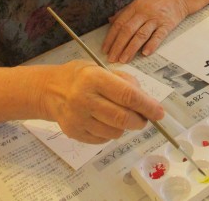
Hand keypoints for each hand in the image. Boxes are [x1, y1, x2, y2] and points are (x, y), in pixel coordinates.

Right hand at [41, 60, 163, 143]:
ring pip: (115, 132)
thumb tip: (146, 101)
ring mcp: (78, 118)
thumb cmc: (80, 76)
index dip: (147, 106)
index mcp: (93, 78)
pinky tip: (105, 122)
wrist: (49, 90)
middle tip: (144, 119)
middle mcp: (84, 98)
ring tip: (122, 117)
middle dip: (140, 120)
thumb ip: (124, 82)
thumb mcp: (100, 68)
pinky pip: (103, 139)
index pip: (127, 95)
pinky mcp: (74, 132)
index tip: (159, 113)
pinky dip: (111, 133)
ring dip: (125, 128)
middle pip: (122, 118)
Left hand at [102, 0, 189, 62]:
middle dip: (118, 46)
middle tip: (112, 58)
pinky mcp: (168, 24)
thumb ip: (125, 11)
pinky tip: (145, 53)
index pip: (119, 23)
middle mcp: (144, 12)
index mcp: (135, 6)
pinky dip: (152, 45)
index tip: (105, 49)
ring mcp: (156, 18)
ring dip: (131, 48)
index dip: (111, 37)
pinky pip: (159, 36)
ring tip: (124, 59)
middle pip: (128, 30)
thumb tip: (110, 20)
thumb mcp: (140, 1)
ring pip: (141, 35)